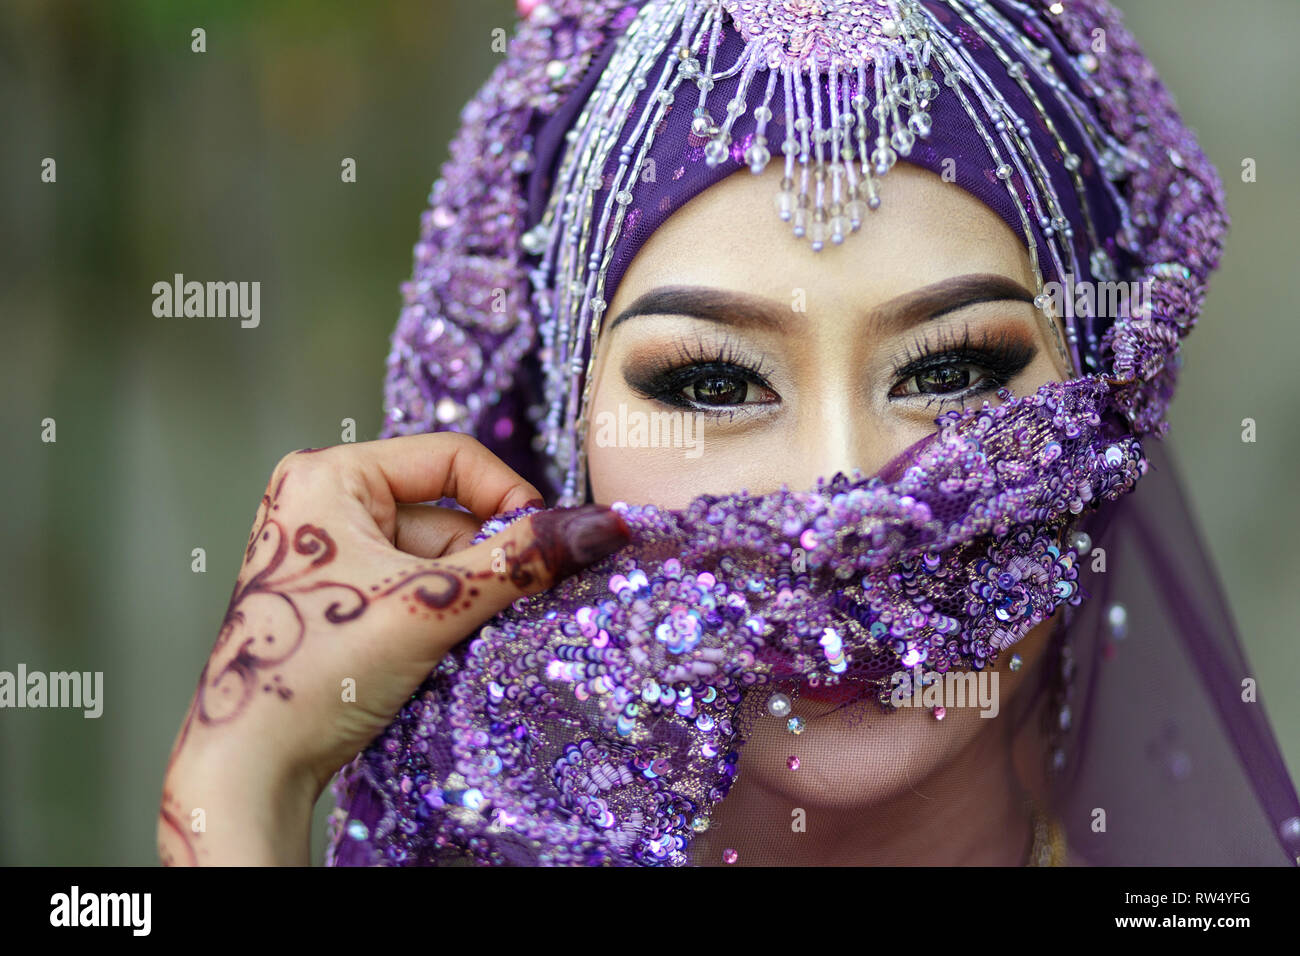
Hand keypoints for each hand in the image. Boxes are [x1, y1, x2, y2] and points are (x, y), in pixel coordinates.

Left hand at [157, 433, 629, 864]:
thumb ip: (522, 561)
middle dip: (479, 563)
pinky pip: (412, 585)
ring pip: (434, 555)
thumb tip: (605, 527)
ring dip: (463, 595)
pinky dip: (439, 612)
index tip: (542, 546)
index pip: (451, 458)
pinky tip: (433, 648)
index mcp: (329, 475)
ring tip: (451, 638)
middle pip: (445, 512)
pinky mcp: (337, 595)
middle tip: (492, 608)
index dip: (507, 496)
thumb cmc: (319, 670)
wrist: (254, 765)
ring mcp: (327, 551)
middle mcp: (323, 501)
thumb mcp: (432, 604)